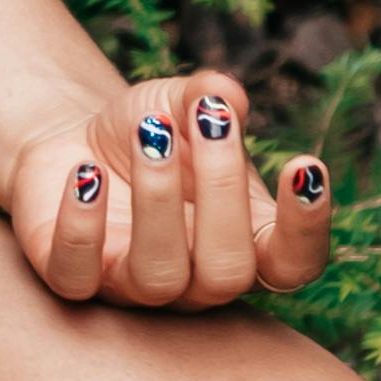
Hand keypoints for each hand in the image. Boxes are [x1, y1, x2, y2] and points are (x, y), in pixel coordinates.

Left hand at [6, 72, 332, 312]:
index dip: (307, 228)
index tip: (306, 164)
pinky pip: (78, 274)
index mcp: (244, 244)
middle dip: (223, 190)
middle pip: (229, 272)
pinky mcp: (74, 278)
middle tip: (210, 120)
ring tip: (150, 132)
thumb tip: (224, 93)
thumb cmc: (148, 131)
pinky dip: (82, 223)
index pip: (293, 263)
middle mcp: (196, 279)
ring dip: (156, 199)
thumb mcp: (179, 103)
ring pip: (159, 275)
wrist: (73, 142)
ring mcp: (135, 286)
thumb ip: (206, 97)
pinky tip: (85, 171)